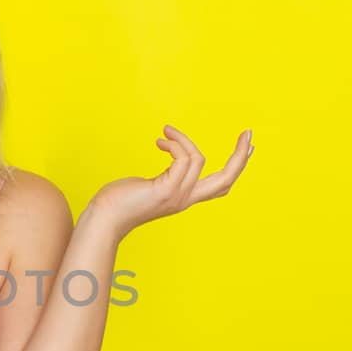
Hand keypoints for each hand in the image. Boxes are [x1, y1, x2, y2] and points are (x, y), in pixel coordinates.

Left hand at [86, 124, 253, 239]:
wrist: (104, 218)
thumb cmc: (120, 201)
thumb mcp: (150, 184)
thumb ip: (166, 173)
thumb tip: (170, 148)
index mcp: (185, 198)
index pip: (220, 185)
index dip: (237, 166)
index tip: (247, 145)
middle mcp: (186, 199)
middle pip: (226, 179)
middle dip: (239, 156)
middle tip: (247, 133)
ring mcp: (177, 196)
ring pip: (199, 160)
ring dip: (183, 139)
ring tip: (166, 133)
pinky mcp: (166, 190)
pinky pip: (182, 159)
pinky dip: (174, 144)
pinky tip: (160, 142)